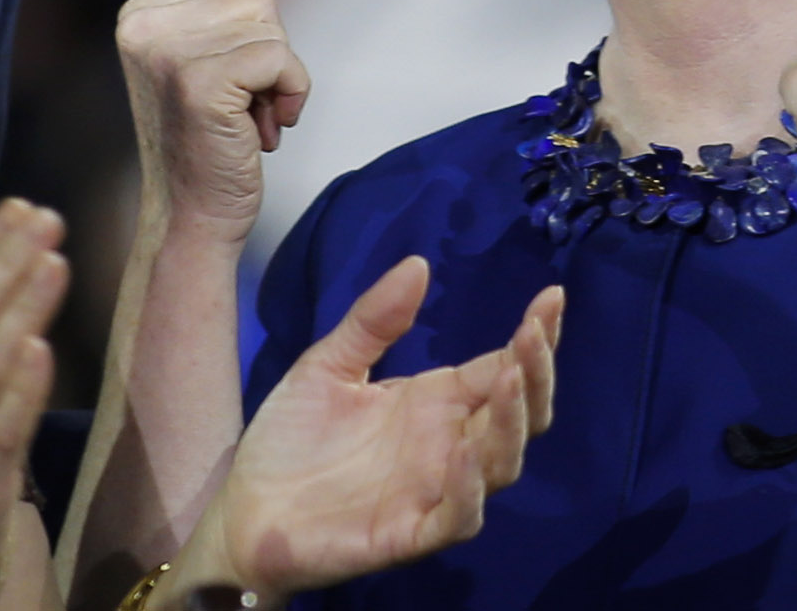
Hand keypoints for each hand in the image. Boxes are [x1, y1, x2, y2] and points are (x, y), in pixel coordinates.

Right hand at [117, 0, 311, 242]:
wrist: (192, 216)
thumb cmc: (200, 141)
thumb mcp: (184, 60)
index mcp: (138, 13)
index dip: (252, 33)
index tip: (229, 82)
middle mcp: (143, 26)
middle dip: (269, 51)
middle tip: (242, 104)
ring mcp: (169, 54)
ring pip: (272, 28)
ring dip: (280, 78)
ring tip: (248, 118)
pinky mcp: (201, 84)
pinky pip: (280, 59)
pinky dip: (291, 95)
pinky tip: (263, 130)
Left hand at [167, 258, 562, 598]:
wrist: (245, 509)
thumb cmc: (291, 439)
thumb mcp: (328, 365)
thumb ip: (373, 321)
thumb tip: (418, 263)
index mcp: (435, 402)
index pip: (502, 367)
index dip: (533, 337)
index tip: (551, 296)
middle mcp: (448, 445)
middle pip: (517, 414)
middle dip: (535, 374)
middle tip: (535, 333)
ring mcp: (435, 491)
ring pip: (500, 464)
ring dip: (511, 424)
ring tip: (510, 379)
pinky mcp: (410, 533)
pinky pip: (457, 517)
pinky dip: (469, 489)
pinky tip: (465, 454)